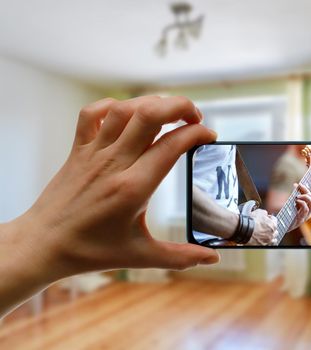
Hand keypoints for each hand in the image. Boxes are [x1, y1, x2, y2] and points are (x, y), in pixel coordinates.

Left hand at [4, 96, 219, 283]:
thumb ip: (181, 256)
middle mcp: (113, 164)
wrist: (43, 245)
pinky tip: (129, 115)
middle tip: (194, 117)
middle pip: (149, 115)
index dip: (197, 133)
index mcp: (133, 188)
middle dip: (179, 106)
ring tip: (169, 113)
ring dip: (152, 103)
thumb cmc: (91, 251)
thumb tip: (213, 259)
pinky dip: (114, 106)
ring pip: (124, 109)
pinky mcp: (78, 150)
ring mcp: (93, 153)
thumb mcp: (141, 256)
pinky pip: (92, 114)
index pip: (172, 145)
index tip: (210, 136)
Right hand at [247, 209, 277, 244]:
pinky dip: (265, 242)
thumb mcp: (259, 212)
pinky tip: (262, 240)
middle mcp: (272, 234)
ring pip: (273, 240)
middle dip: (271, 228)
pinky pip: (266, 244)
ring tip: (266, 235)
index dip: (270, 217)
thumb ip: (264, 213)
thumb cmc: (252, 221)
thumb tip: (265, 214)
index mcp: (273, 225)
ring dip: (270, 236)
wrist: (244, 230)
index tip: (266, 217)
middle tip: (266, 226)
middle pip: (275, 231)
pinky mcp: (261, 245)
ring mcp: (267, 241)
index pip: (274, 220)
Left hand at [290, 183, 310, 229]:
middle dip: (307, 192)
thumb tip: (297, 185)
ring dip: (305, 196)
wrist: (281, 227)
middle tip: (298, 191)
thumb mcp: (294, 205)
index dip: (307, 190)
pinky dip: (301, 202)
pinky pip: (305, 209)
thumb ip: (297, 197)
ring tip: (296, 197)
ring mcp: (306, 216)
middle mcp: (310, 213)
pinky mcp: (300, 219)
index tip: (298, 184)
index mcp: (309, 210)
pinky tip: (295, 201)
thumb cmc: (287, 215)